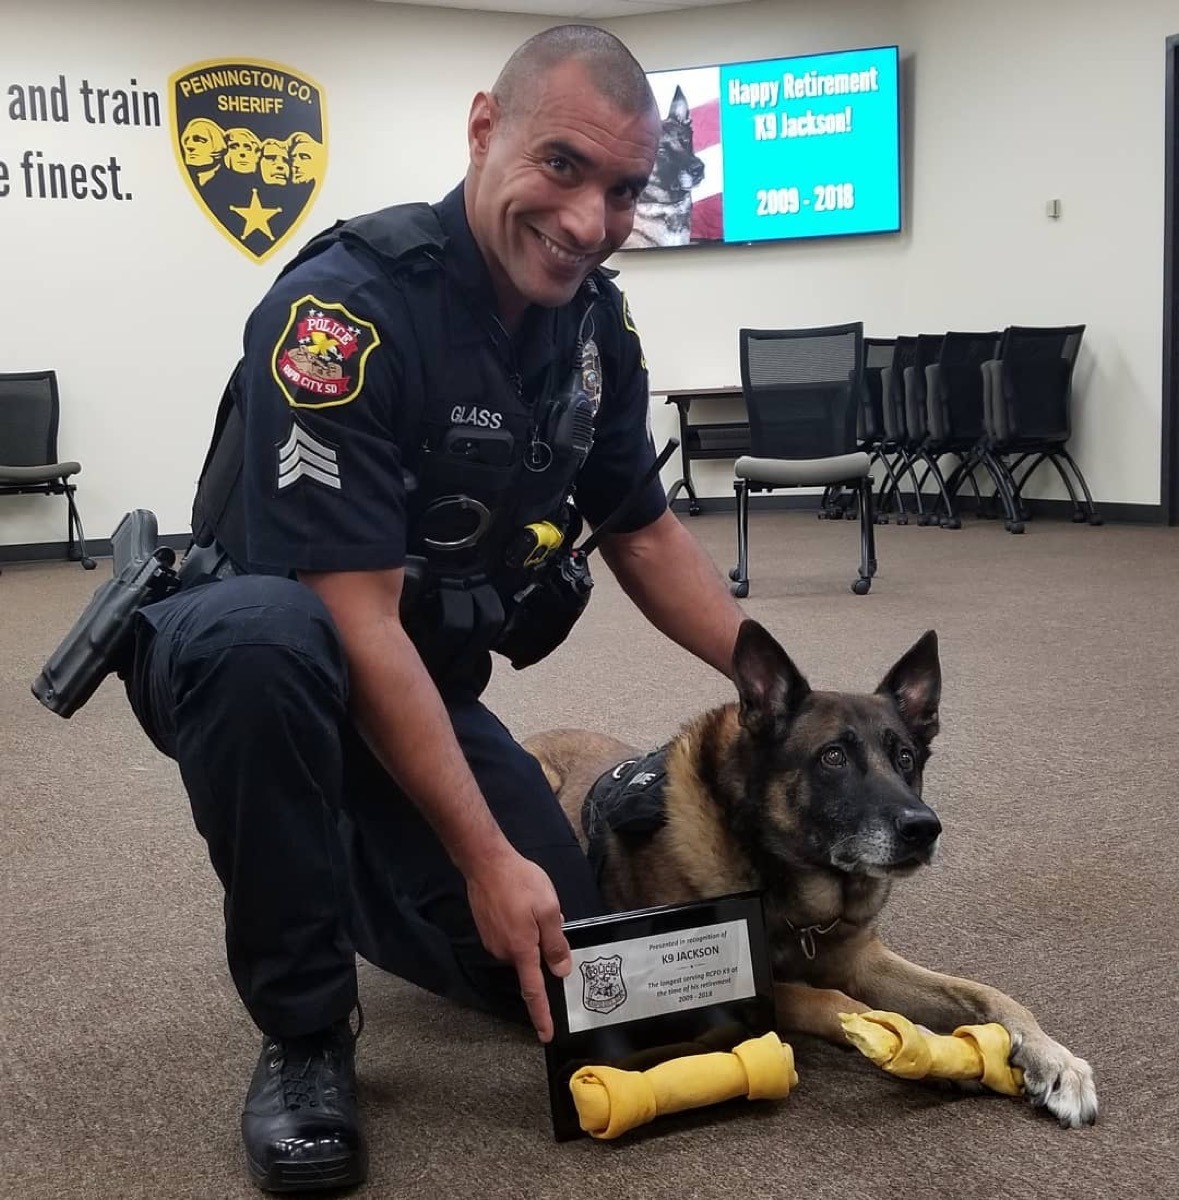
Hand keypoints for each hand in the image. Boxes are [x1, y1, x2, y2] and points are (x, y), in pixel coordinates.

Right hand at [465, 850, 572, 1042]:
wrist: (484, 862)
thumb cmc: (520, 882)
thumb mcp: (548, 909)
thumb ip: (555, 943)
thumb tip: (561, 971)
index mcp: (522, 950)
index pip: (534, 991)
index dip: (541, 1015)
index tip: (545, 1036)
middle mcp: (504, 952)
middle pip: (530, 962)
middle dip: (542, 948)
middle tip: (548, 915)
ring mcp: (492, 941)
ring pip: (521, 948)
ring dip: (532, 934)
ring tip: (533, 904)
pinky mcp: (486, 930)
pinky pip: (511, 937)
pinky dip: (520, 927)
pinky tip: (520, 904)